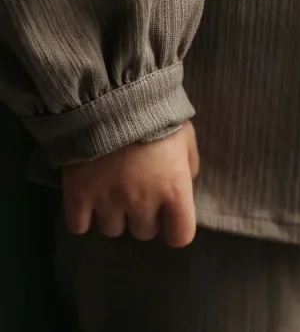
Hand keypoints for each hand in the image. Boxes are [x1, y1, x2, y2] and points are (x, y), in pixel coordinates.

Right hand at [62, 123, 199, 248]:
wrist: (111, 95)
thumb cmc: (156, 113)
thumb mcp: (185, 135)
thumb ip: (189, 164)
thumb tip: (186, 183)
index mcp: (174, 189)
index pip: (180, 236)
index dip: (175, 228)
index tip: (168, 217)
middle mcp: (143, 202)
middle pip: (143, 232)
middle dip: (142, 216)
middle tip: (137, 191)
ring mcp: (109, 200)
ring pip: (112, 230)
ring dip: (113, 215)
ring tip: (111, 190)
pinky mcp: (78, 196)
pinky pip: (79, 227)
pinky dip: (82, 218)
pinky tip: (87, 200)